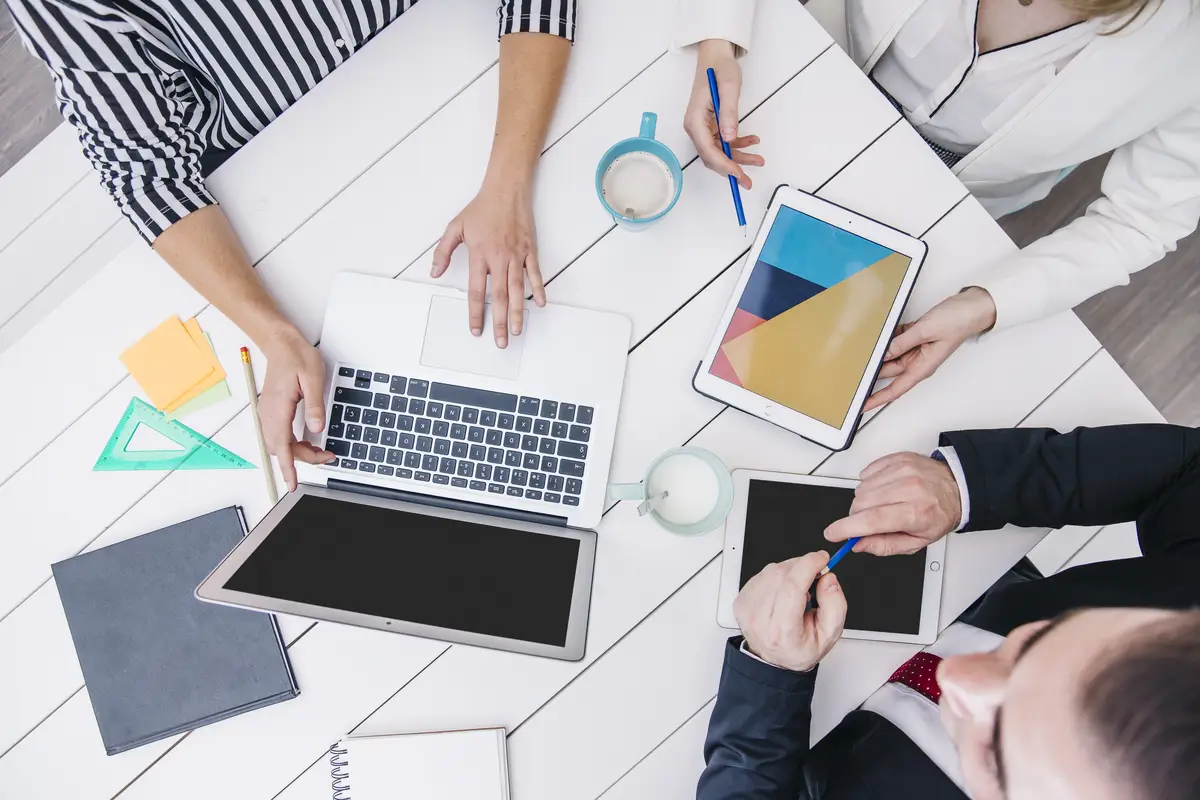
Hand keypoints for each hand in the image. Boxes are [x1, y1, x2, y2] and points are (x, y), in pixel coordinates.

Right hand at [257, 327, 334, 491]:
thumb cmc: (295, 356)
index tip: (291, 485)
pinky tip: (307, 442)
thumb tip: (317, 428)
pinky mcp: (272, 411)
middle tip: (327, 456)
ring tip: (320, 451)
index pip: (282, 446)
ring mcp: (269, 413)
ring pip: (280, 444)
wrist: (280, 343)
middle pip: (281, 449)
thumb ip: (315, 405)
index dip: (288, 468)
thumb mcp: (313, 378)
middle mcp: (269, 413)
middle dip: (302, 459)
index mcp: (278, 407)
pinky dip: (293, 444)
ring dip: (298, 452)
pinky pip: (280, 435)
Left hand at [432, 181, 546, 347]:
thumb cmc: (481, 209)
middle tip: (501, 341)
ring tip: (518, 330)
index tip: (476, 329)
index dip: (476, 313)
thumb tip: (435, 272)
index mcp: (479, 255)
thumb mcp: (455, 227)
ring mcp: (516, 256)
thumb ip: (443, 251)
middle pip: (499, 297)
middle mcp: (499, 258)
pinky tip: (541, 304)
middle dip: (499, 321)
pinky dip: (539, 289)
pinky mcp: (529, 250)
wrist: (506, 190)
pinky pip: (535, 274)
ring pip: (518, 290)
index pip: (476, 291)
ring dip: (518, 312)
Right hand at [684, 39, 763, 190]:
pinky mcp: (711, 125)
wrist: (716, 55)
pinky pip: (724, 142)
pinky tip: (753, 141)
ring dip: (738, 157)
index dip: (724, 165)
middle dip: (731, 169)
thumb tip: (729, 138)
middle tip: (748, 180)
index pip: (708, 151)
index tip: (738, 173)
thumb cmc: (720, 67)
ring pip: (720, 152)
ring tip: (758, 159)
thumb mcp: (729, 87)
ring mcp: (703, 127)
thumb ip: (729, 113)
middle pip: (712, 156)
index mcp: (695, 120)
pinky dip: (738, 144)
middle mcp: (695, 127)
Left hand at [734, 552, 846, 671]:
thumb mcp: (828, 635)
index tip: (822, 558)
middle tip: (814, 576)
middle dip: (802, 566)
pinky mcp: (741, 599)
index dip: (808, 565)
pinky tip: (783, 590)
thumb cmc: (798, 648)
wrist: (773, 659)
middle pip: (781, 575)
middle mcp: (760, 619)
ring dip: (790, 571)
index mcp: (782, 630)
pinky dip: (777, 576)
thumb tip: (828, 578)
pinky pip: (762, 574)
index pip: (792, 588)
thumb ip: (835, 606)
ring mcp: (747, 608)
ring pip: (771, 571)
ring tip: (798, 589)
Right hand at [824, 452, 961, 555]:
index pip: (871, 521)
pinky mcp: (897, 458)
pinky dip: (869, 483)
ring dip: (865, 500)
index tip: (832, 533)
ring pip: (861, 488)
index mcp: (915, 513)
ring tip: (884, 503)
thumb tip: (858, 544)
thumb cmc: (937, 515)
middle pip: (862, 503)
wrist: (956, 489)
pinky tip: (884, 489)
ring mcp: (903, 470)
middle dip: (857, 516)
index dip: (846, 528)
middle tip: (871, 520)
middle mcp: (909, 488)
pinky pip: (867, 473)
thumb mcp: (916, 542)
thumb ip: (884, 546)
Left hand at [863, 287, 996, 410]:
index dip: (878, 399)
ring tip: (859, 354)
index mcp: (923, 367)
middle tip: (852, 375)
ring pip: (890, 355)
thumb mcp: (926, 331)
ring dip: (878, 353)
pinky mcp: (915, 337)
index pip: (896, 389)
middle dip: (871, 374)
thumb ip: (902, 342)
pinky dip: (887, 338)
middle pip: (888, 371)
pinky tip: (877, 335)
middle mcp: (918, 361)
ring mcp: (916, 349)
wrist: (972, 307)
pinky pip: (896, 340)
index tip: (863, 405)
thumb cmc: (958, 321)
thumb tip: (884, 352)